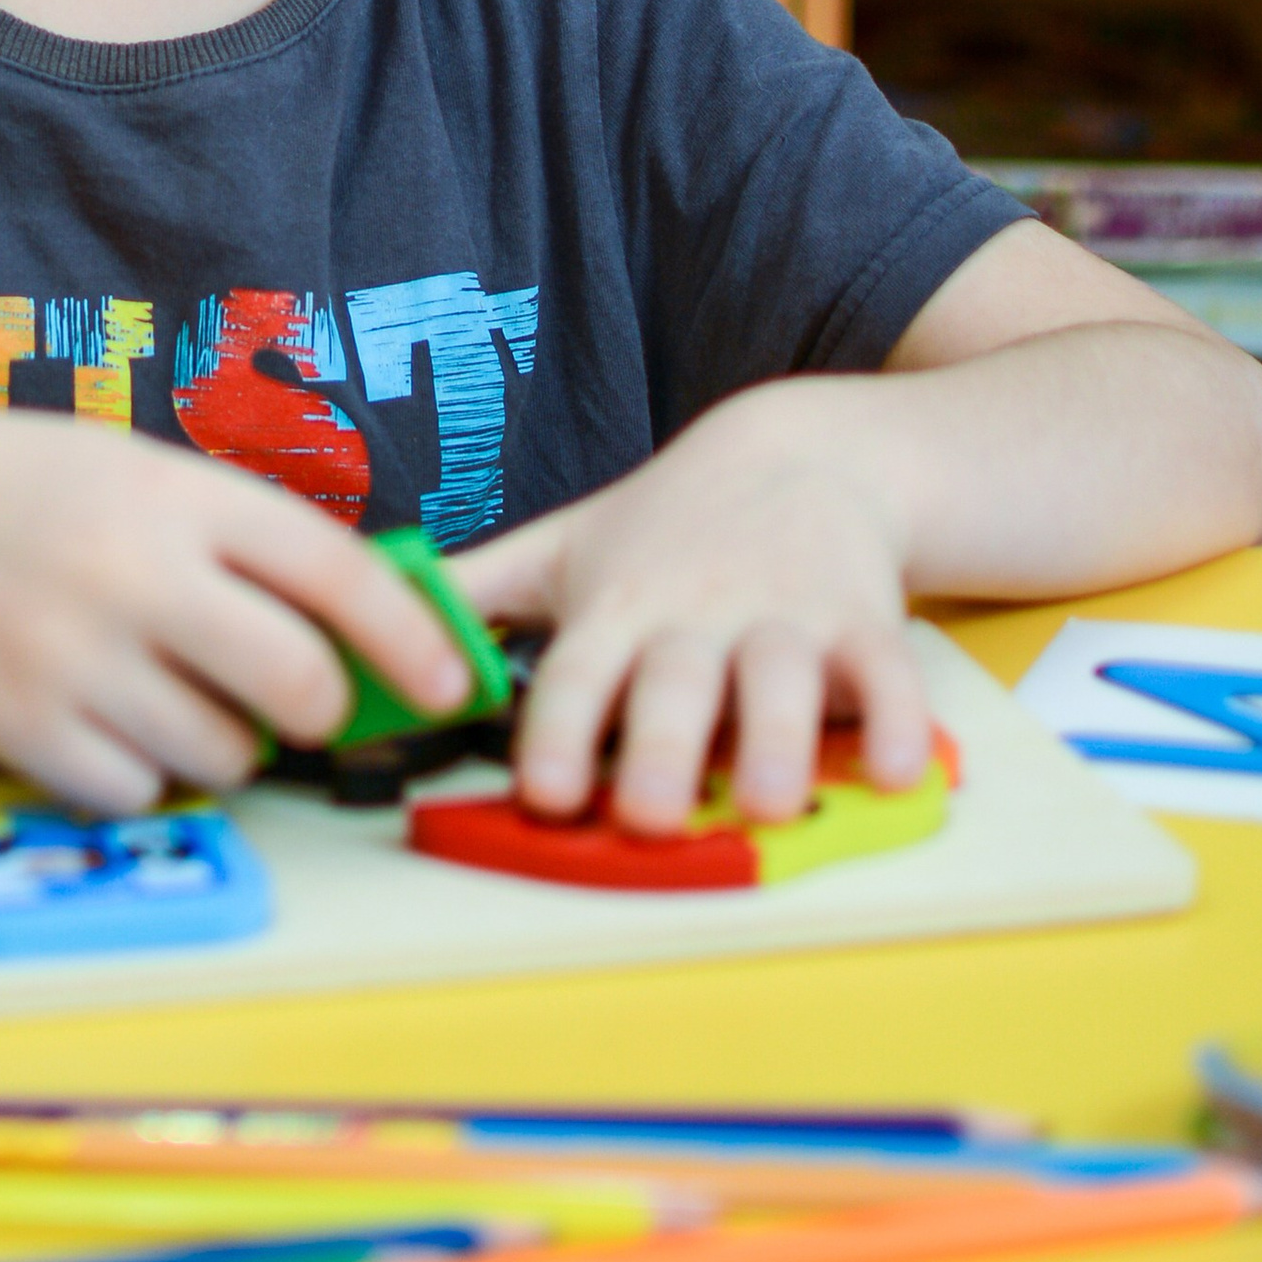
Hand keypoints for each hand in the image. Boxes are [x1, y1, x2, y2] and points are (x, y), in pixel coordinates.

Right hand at [0, 414, 472, 814]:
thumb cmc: (29, 492)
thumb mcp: (142, 475)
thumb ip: (241, 539)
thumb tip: (363, 628)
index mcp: (179, 497)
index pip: (335, 571)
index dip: (412, 637)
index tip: (452, 682)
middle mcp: (135, 574)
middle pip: (298, 682)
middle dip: (322, 709)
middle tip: (301, 702)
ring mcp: (76, 656)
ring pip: (225, 751)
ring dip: (227, 741)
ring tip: (170, 690)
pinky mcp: (24, 727)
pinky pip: (140, 790)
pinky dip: (143, 770)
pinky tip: (106, 716)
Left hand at [451, 382, 931, 833]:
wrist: (801, 448)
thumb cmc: (667, 523)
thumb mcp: (564, 544)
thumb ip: (475, 593)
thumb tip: (365, 617)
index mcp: (618, 608)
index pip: (577, 672)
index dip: (560, 729)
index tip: (547, 788)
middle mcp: (697, 616)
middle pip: (677, 683)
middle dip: (664, 745)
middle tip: (653, 813)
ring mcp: (784, 618)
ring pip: (782, 680)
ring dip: (777, 742)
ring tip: (767, 803)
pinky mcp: (863, 623)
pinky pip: (885, 676)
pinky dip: (896, 724)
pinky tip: (895, 771)